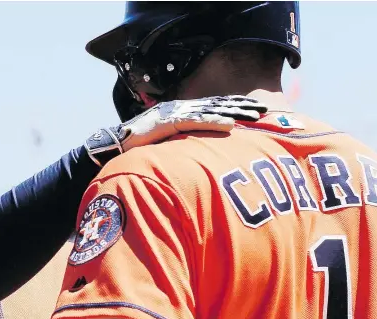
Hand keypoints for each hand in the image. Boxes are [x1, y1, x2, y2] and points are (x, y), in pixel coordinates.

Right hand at [84, 95, 267, 164]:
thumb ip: (181, 143)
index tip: (254, 108)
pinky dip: (212, 123)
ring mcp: (171, 115)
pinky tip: (230, 126)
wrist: (112, 147)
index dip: (233, 106)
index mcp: (178, 113)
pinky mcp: (165, 123)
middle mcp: (177, 110)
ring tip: (253, 115)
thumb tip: (197, 154)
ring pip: (208, 111)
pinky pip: (193, 122)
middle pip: (215, 106)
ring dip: (233, 113)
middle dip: (240, 106)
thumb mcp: (164, 144)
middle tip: (264, 109)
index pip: (211, 107)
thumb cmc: (137, 150)